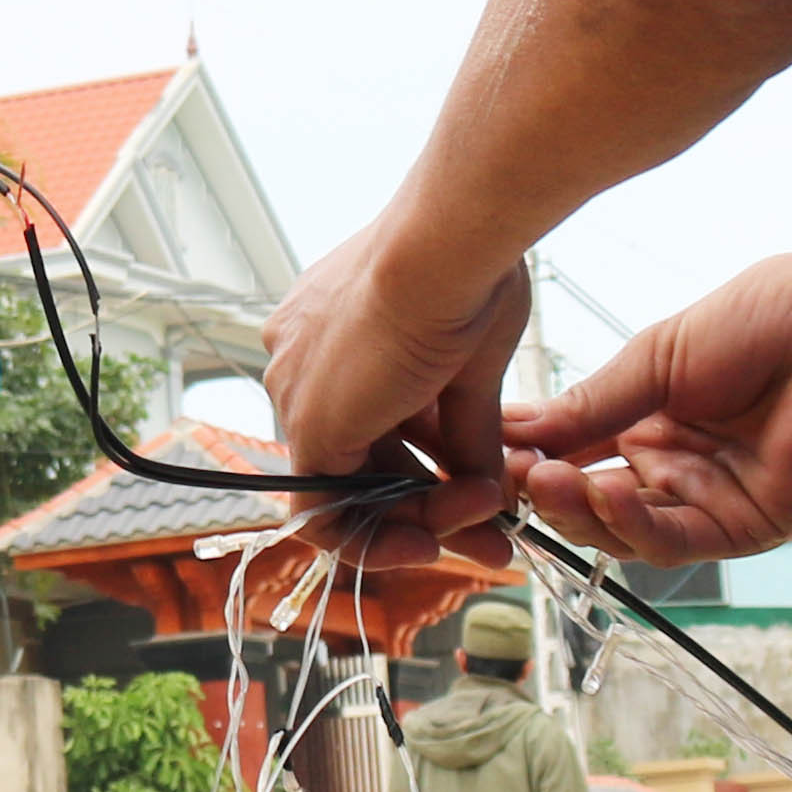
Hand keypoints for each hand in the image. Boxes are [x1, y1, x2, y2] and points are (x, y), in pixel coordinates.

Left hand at [263, 213, 527, 568]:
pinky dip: (376, 540)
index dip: (430, 462)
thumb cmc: (468, 272)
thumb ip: (470, 432)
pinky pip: (321, 513)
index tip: (481, 482)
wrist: (449, 248)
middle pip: (366, 458)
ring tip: (486, 528)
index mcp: (336, 327)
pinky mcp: (309, 426)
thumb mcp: (474, 364)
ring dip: (422, 523)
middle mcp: (304, 359)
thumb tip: (488, 486)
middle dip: (433, 506)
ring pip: (351, 489)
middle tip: (492, 524)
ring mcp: (299, 391)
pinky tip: (433, 542)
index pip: (376, 416)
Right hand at [497, 236, 791, 563]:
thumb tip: (521, 430)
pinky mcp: (745, 527)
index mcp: (650, 415)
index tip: (477, 447)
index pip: (572, 447)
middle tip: (506, 475)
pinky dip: (631, 525)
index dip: (526, 453)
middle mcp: (674, 462)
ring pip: (622, 530)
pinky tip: (608, 493)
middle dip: (542, 491)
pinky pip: (673, 542)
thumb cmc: (772, 318)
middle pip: (588, 499)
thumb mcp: (658, 354)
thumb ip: (593, 402)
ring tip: (546, 481)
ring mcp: (707, 498)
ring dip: (578, 511)